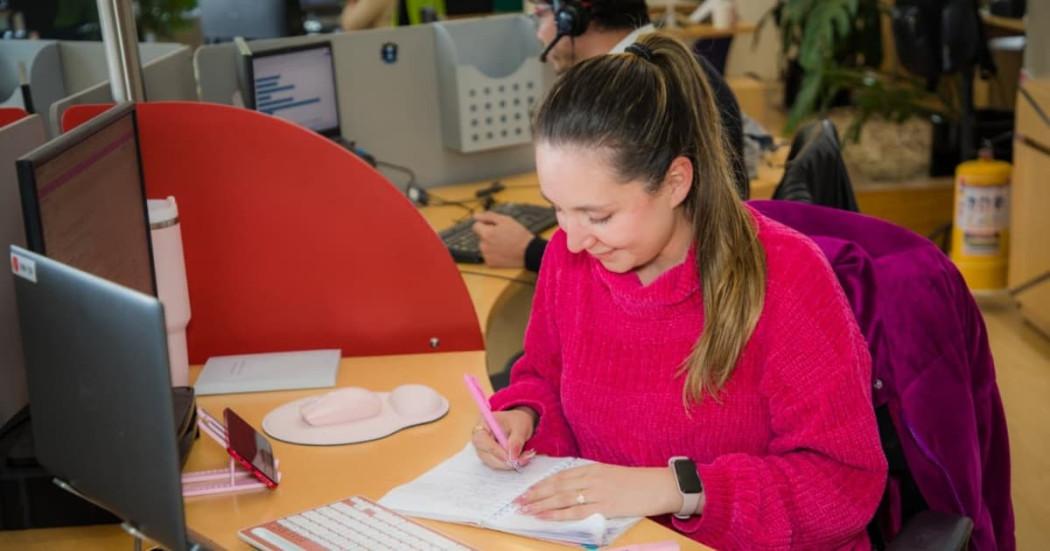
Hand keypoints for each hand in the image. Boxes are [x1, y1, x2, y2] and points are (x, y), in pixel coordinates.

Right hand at [471, 407, 536, 469]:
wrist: (517, 423)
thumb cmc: (516, 421)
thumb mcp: (520, 427)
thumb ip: (516, 441)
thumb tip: (513, 457)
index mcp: (483, 424)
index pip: (482, 440)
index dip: (494, 450)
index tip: (509, 457)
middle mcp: (479, 438)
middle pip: (485, 454)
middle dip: (503, 460)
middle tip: (520, 461)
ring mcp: (483, 449)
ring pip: (491, 462)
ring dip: (508, 464)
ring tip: (525, 458)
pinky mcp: (489, 457)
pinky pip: (497, 464)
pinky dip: (509, 464)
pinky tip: (520, 459)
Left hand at [472, 212, 534, 268]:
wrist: (528, 252)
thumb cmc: (518, 235)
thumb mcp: (505, 220)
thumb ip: (488, 216)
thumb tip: (476, 215)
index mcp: (486, 234)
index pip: (475, 226)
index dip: (485, 224)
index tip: (493, 226)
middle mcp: (484, 246)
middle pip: (481, 237)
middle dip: (488, 235)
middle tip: (502, 235)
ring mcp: (487, 256)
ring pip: (484, 246)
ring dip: (490, 244)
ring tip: (504, 244)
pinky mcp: (491, 264)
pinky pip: (488, 255)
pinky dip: (493, 254)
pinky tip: (503, 251)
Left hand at [515, 463, 683, 519]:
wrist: (659, 485)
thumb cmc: (636, 482)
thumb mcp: (610, 474)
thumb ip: (590, 479)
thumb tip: (570, 489)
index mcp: (592, 468)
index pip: (560, 476)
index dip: (542, 484)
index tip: (527, 490)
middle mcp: (592, 478)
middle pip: (557, 486)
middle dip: (536, 494)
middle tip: (519, 501)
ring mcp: (598, 492)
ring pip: (563, 498)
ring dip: (542, 504)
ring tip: (526, 510)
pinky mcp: (606, 506)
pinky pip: (576, 511)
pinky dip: (558, 514)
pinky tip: (545, 516)